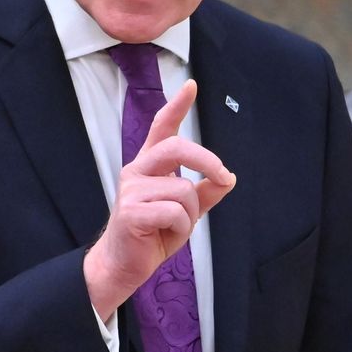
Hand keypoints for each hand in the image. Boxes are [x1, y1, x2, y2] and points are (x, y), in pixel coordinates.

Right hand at [83, 79, 235, 319]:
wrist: (123, 266)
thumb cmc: (152, 235)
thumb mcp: (185, 212)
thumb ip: (205, 193)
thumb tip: (228, 177)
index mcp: (149, 166)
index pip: (162, 128)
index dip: (177, 106)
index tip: (191, 85)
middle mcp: (137, 170)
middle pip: (177, 147)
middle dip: (207, 160)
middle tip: (224, 176)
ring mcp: (131, 189)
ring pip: (183, 190)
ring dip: (190, 216)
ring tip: (173, 229)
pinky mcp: (131, 211)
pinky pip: (175, 213)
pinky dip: (181, 230)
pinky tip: (165, 237)